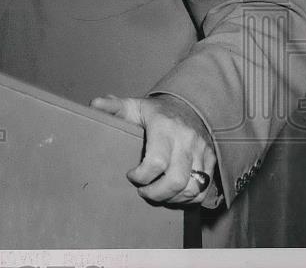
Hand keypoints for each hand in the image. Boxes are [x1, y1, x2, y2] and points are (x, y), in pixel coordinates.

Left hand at [90, 93, 215, 205]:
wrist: (189, 106)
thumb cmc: (155, 111)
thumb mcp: (133, 105)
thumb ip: (112, 106)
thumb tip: (94, 105)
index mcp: (165, 126)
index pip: (156, 161)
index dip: (142, 176)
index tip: (130, 176)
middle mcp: (186, 140)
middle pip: (176, 180)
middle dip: (156, 193)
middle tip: (142, 192)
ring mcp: (202, 151)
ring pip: (193, 188)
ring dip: (172, 199)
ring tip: (156, 195)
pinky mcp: (212, 161)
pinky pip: (204, 189)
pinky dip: (189, 199)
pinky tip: (173, 196)